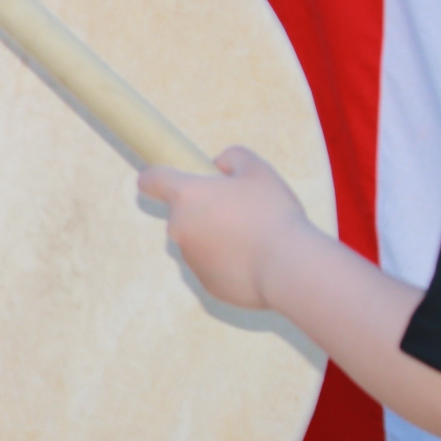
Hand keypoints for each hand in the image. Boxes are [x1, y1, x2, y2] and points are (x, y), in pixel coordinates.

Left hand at [137, 146, 317, 309]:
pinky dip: (229, 263)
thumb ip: (235, 157)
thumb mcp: (259, 171)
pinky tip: (257, 261)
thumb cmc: (272, 214)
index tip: (166, 178)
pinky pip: (214, 266)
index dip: (156, 177)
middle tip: (242, 211)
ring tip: (256, 238)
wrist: (289, 267)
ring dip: (218, 237)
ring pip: (199, 241)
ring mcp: (190, 258)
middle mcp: (178, 227)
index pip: (150, 180)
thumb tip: (219, 164)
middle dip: (205, 211)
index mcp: (186, 195)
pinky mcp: (206, 283)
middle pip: (183, 214)